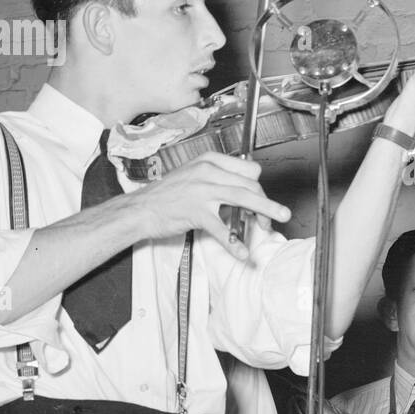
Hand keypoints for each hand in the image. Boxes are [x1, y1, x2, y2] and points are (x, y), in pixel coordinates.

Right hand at [126, 151, 290, 260]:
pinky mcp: (195, 212)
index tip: (262, 199)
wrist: (141, 208)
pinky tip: (242, 253)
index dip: (260, 186)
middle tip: (274, 217)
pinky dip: (233, 242)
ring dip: (263, 211)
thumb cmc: (168, 194)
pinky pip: (220, 228)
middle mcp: (208, 171)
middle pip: (249, 184)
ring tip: (272, 224)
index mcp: (210, 160)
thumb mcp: (195, 175)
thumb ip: (219, 179)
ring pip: (242, 198)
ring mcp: (202, 191)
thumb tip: (247, 192)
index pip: (248, 169)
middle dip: (265, 203)